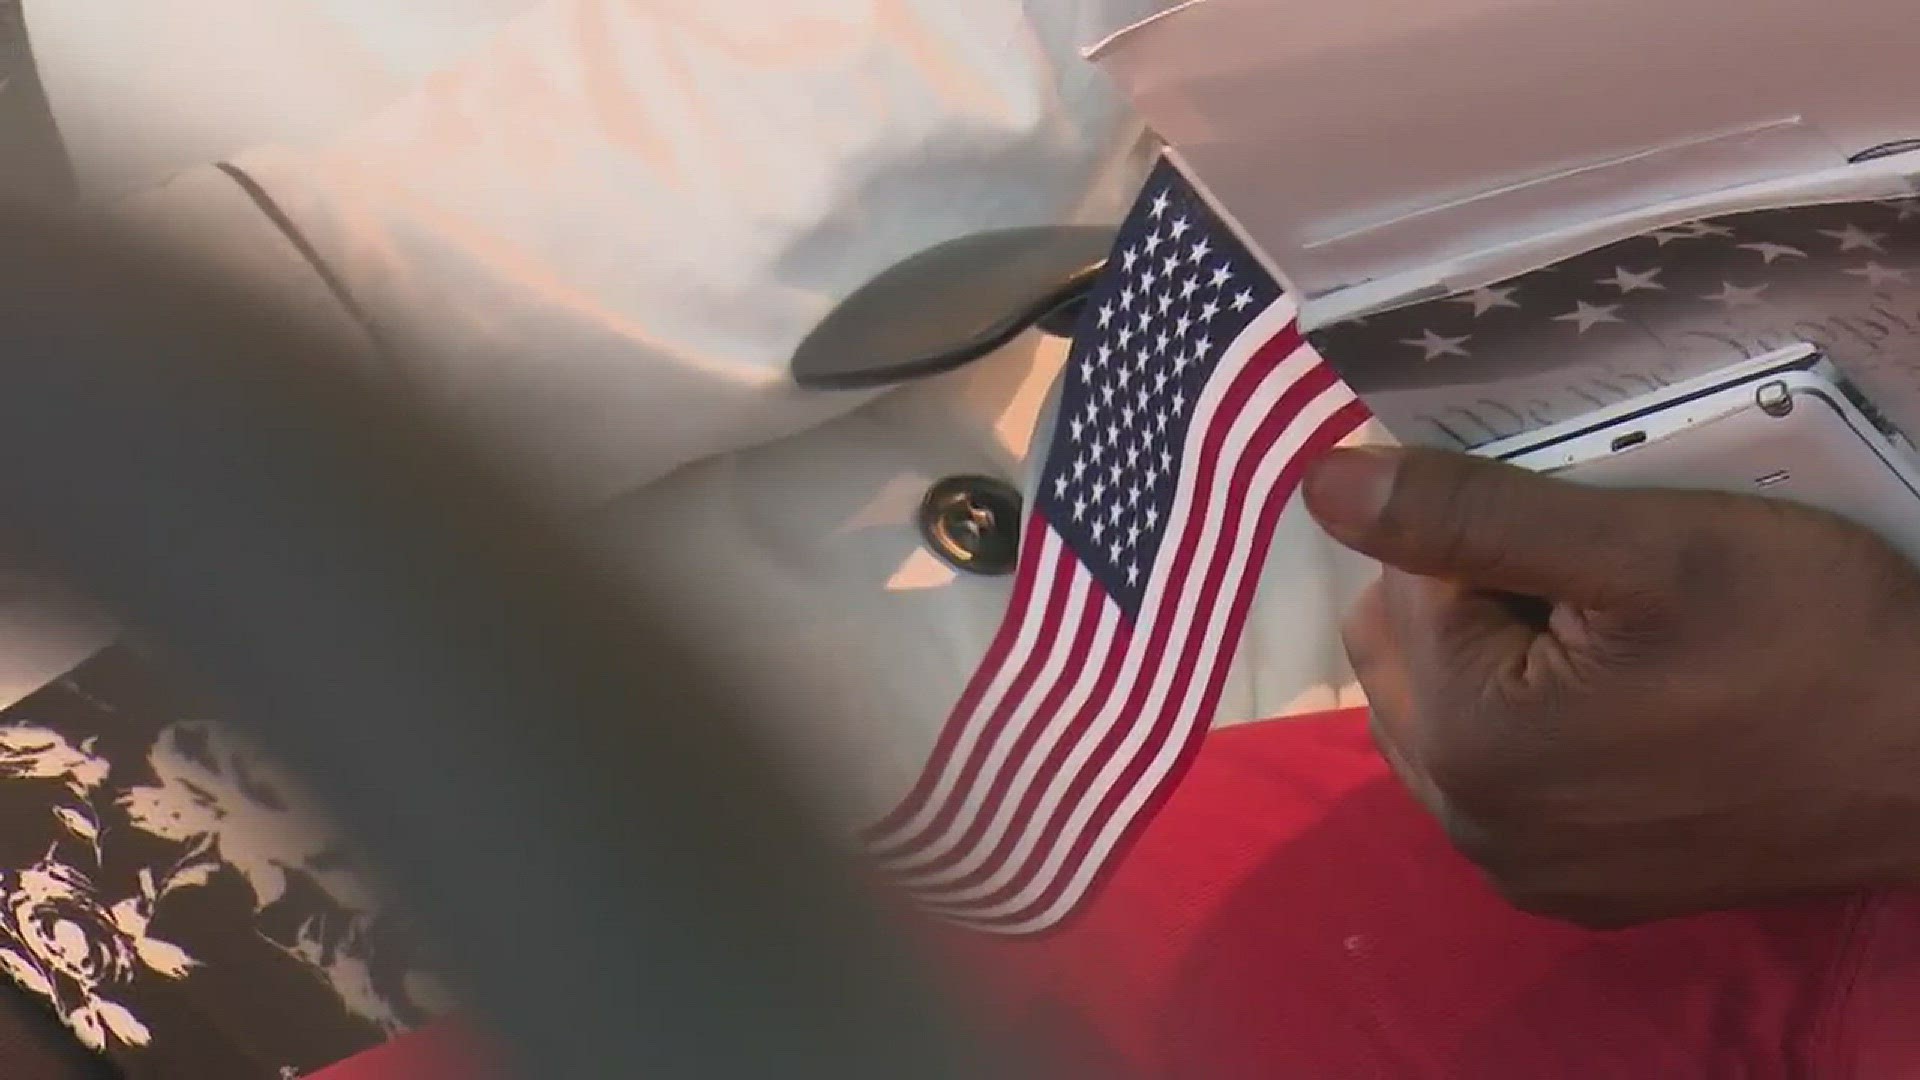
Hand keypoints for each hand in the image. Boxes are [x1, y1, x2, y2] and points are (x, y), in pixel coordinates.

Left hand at [1303, 445, 1919, 927]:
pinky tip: (1608, 698)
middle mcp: (1468, 824)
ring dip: (1488, 653)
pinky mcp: (1570, 891)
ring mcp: (1519, 870)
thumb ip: (1470, 514)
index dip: (1483, 528)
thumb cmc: (1812, 639)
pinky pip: (1490, 779)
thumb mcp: (1647, 547)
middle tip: (1596, 574)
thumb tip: (1321, 483)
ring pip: (1437, 712)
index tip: (1582, 519)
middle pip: (1403, 652)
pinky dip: (1520, 723)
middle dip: (1471, 592)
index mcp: (1467, 740)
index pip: (1404, 582)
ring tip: (1607, 633)